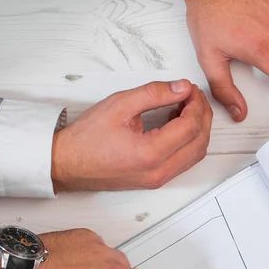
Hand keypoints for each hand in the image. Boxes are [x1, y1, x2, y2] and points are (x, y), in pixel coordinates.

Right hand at [51, 80, 211, 191]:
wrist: (67, 164)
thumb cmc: (86, 139)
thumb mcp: (119, 104)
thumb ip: (154, 94)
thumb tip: (181, 88)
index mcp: (151, 154)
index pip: (190, 126)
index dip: (195, 103)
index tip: (189, 88)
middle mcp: (159, 171)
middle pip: (199, 141)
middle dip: (202, 115)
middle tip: (192, 95)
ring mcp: (159, 179)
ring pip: (195, 154)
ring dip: (198, 129)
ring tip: (185, 106)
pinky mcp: (156, 180)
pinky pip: (184, 161)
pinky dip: (188, 141)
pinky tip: (177, 123)